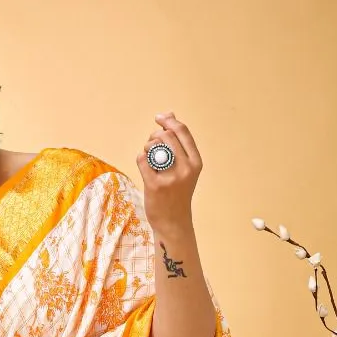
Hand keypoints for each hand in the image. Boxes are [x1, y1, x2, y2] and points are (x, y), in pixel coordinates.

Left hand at [136, 111, 202, 233]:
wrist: (173, 222)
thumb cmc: (177, 192)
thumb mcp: (184, 167)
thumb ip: (178, 142)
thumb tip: (169, 114)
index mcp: (195, 162)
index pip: (182, 131)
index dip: (168, 121)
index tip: (159, 118)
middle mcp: (186, 168)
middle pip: (166, 135)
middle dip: (155, 135)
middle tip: (151, 145)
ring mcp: (170, 177)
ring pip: (153, 145)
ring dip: (147, 147)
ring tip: (149, 158)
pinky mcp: (155, 185)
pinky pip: (142, 159)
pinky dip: (141, 159)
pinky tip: (145, 168)